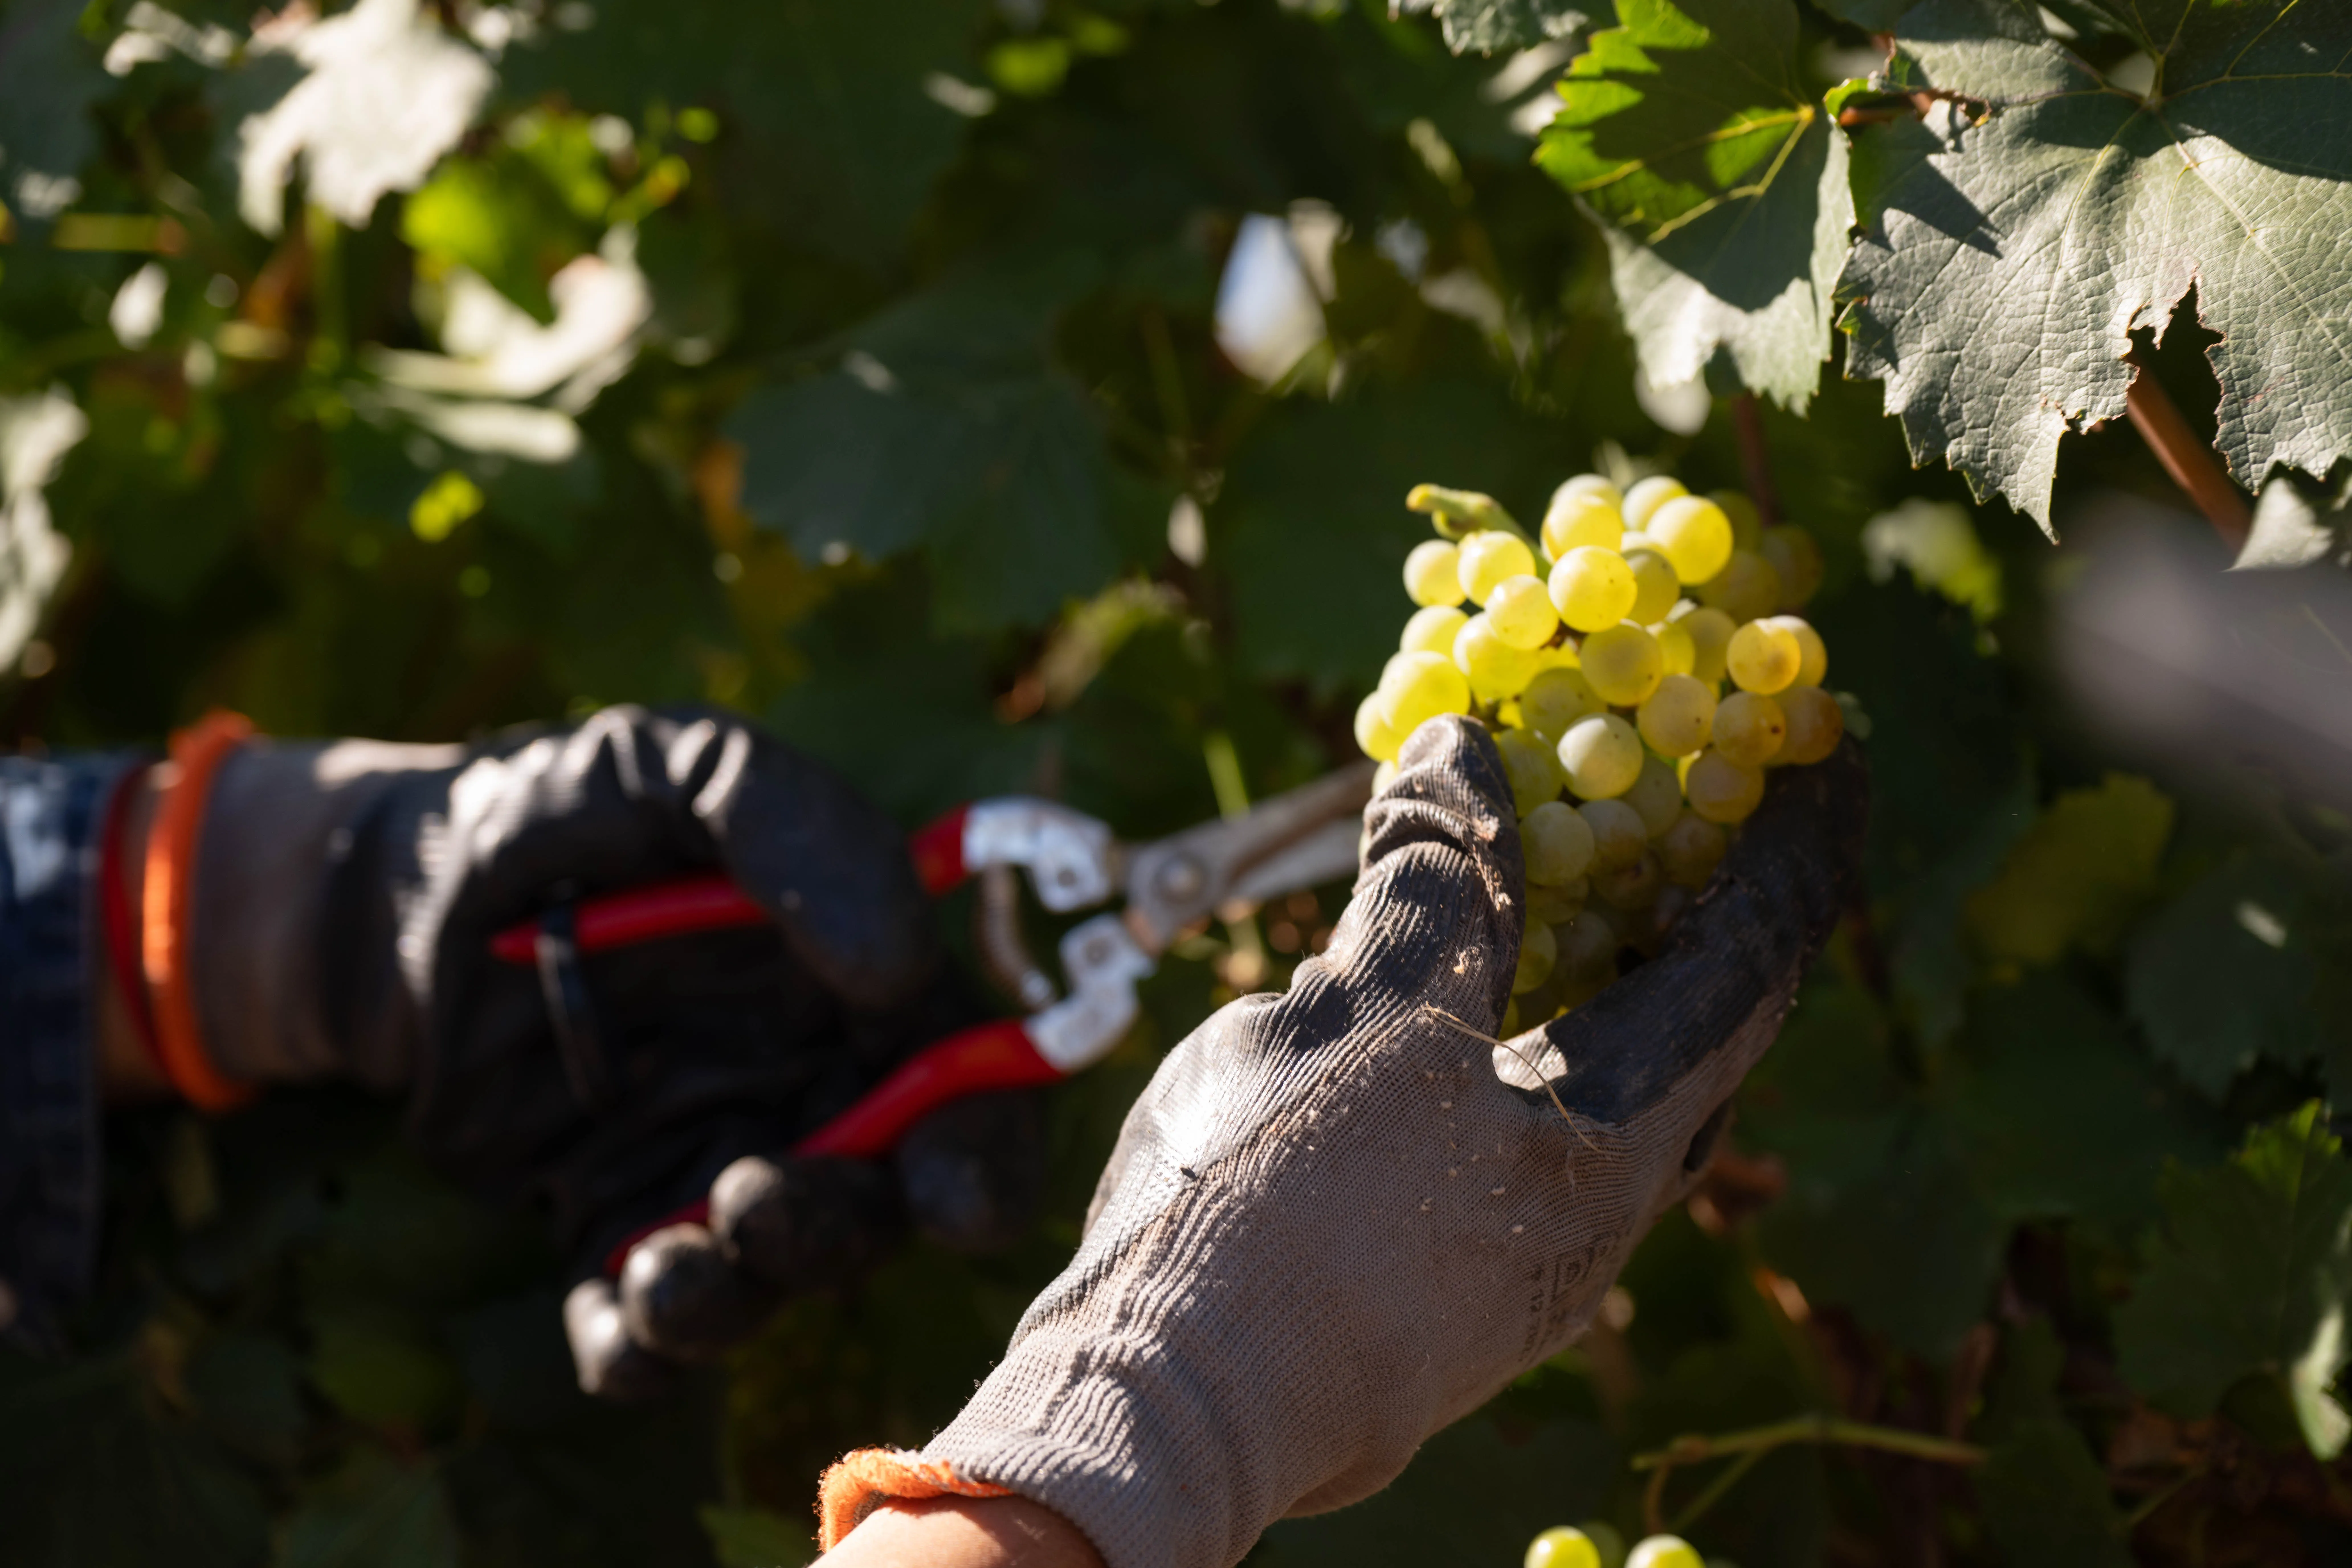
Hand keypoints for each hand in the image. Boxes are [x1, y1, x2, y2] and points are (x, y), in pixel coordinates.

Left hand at [182, 706, 1042, 1397]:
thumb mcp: (684, 767)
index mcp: (864, 995)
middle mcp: (809, 1096)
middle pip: (878, 1208)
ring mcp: (710, 1169)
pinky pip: (641, 1327)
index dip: (983, 1158)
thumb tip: (895, 974)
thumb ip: (802, 833)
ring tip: (664, 1278)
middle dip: (835, 1234)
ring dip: (734, 1298)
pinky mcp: (609, 1227)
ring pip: (765, 1279)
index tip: (954, 1202)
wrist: (406, 889)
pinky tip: (613, 1323)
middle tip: (755, 1205)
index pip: (973, 1095)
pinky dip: (635, 1352)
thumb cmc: (574, 809)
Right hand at [841, 716, 1863, 1567]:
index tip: (1820, 758)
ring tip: (1572, 877)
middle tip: (1692, 806)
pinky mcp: (1430, 1281)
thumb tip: (1463, 752)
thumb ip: (1432, 887)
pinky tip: (1449, 996)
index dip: (1787, 858)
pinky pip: (1507, 1128)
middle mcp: (1587, 1221)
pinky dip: (1506, 1031)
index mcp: (1611, 1154)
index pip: (1745, 976)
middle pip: (1687, 1042)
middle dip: (1697, 916)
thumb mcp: (1363, 1016)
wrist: (1161, 1403)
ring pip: (1588, 1090)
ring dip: (1591, 973)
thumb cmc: (1274, 1205)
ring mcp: (1508, 1262)